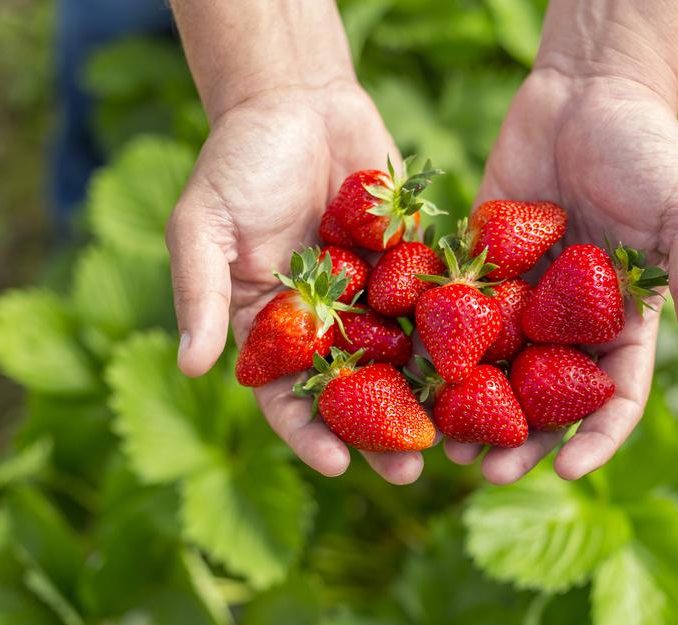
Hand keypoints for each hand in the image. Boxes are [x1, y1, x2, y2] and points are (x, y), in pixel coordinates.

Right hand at [166, 85, 425, 484]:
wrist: (297, 102)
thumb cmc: (237, 162)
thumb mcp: (203, 226)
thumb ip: (200, 294)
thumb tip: (190, 368)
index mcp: (272, 326)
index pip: (287, 394)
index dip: (308, 432)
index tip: (335, 465)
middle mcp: (325, 322)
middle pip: (354, 390)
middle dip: (381, 432)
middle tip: (412, 469)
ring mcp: (371, 296)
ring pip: (402, 358)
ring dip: (428, 396)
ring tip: (460, 432)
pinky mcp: (410, 265)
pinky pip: (435, 305)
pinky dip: (458, 333)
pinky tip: (487, 363)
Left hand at [445, 70, 677, 482]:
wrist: (587, 90)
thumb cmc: (650, 149)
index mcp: (623, 320)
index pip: (613, 396)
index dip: (594, 438)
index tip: (566, 471)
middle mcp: (570, 320)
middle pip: (544, 397)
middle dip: (520, 440)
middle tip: (486, 470)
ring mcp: (523, 295)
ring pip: (495, 366)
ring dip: (471, 406)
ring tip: (441, 439)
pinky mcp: (481, 265)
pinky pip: (458, 313)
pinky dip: (438, 345)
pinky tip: (411, 372)